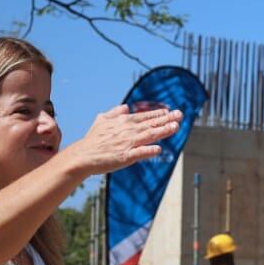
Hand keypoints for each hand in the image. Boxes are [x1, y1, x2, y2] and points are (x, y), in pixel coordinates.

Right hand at [63, 105, 182, 177]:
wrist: (82, 156)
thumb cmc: (93, 139)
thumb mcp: (102, 120)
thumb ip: (115, 113)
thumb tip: (126, 107)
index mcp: (123, 122)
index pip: (145, 117)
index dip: (158, 114)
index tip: (171, 111)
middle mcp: (127, 131)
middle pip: (151, 124)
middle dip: (167, 119)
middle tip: (180, 115)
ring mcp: (127, 144)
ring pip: (149, 136)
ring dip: (162, 131)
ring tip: (175, 127)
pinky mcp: (124, 157)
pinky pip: (139, 153)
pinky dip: (148, 150)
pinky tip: (159, 149)